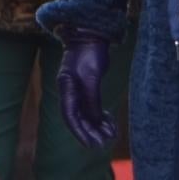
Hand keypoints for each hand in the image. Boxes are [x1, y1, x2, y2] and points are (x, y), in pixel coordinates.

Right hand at [56, 31, 117, 151]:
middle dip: (91, 132)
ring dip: (97, 126)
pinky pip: (92, 108)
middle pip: (78, 119)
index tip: (93, 144)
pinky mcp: (86, 89)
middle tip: (105, 142)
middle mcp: (69, 92)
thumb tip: (95, 121)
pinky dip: (100, 117)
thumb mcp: (92, 75)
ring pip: (86, 115)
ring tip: (111, 134)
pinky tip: (110, 123)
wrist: (90, 35)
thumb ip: (92, 99)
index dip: (81, 132)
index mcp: (67, 88)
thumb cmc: (90, 52)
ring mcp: (77, 91)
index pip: (71, 116)